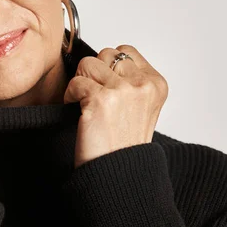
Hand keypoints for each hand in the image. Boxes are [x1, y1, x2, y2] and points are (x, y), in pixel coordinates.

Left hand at [64, 44, 168, 168]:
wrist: (118, 175)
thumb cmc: (123, 145)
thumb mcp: (141, 108)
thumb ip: (131, 82)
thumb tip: (106, 61)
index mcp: (156, 84)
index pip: (126, 51)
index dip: (108, 67)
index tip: (105, 87)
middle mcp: (143, 84)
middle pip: (106, 54)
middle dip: (94, 73)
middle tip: (92, 96)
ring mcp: (124, 90)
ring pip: (88, 64)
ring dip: (81, 82)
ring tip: (84, 103)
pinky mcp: (102, 99)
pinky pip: (75, 82)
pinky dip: (70, 96)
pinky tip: (78, 112)